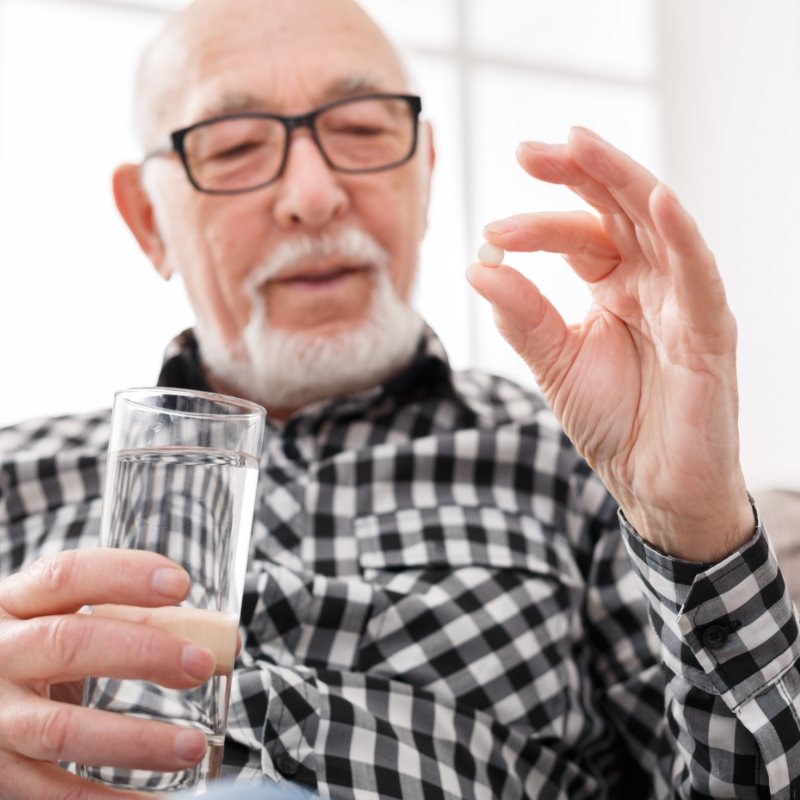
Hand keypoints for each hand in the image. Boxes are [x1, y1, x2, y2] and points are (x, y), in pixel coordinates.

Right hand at [0, 549, 216, 797]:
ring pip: (59, 729)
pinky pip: (50, 792)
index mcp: (16, 603)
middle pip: (68, 643)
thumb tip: (224, 642)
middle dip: (143, 653)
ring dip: (134, 741)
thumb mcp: (67, 622)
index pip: (67, 575)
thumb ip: (138, 622)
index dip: (124, 575)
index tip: (181, 584)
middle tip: (202, 665)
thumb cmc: (39, 654)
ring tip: (192, 747)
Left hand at [467, 127, 752, 561]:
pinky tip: (655, 202)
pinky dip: (681, 238)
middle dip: (578, 174)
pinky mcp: (710, 333)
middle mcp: (652, 284)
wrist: (653, 489)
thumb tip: (478, 267)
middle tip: (529, 150)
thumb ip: (523, 317)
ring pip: (659, 225)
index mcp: (616, 288)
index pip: (580, 236)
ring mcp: (684, 303)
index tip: (491, 234)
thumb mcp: (555, 365)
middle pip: (619, 210)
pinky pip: (699, 277)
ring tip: (579, 146)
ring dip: (621, 182)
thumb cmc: (615, 424)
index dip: (537, 226)